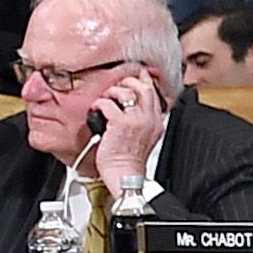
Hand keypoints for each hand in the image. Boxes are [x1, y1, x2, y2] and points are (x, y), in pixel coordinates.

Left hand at [90, 66, 170, 185]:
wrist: (124, 175)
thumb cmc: (129, 160)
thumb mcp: (145, 137)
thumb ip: (142, 119)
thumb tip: (131, 104)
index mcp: (156, 121)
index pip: (153, 90)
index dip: (142, 79)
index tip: (133, 76)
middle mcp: (149, 118)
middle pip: (143, 86)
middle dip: (127, 81)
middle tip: (116, 88)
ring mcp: (136, 120)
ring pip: (125, 91)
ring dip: (110, 93)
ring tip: (104, 102)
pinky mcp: (120, 124)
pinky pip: (108, 103)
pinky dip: (99, 105)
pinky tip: (96, 112)